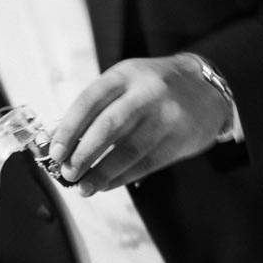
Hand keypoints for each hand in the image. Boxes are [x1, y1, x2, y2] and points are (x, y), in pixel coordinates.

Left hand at [47, 54, 230, 194]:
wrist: (207, 88)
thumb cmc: (152, 88)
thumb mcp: (126, 83)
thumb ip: (97, 108)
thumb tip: (60, 143)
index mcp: (125, 74)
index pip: (90, 101)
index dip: (69, 128)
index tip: (55, 153)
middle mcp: (146, 92)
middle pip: (109, 126)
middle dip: (83, 154)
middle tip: (67, 173)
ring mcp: (166, 116)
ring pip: (128, 150)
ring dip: (102, 173)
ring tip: (84, 187)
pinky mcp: (180, 139)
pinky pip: (146, 163)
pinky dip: (122, 177)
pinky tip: (106, 185)